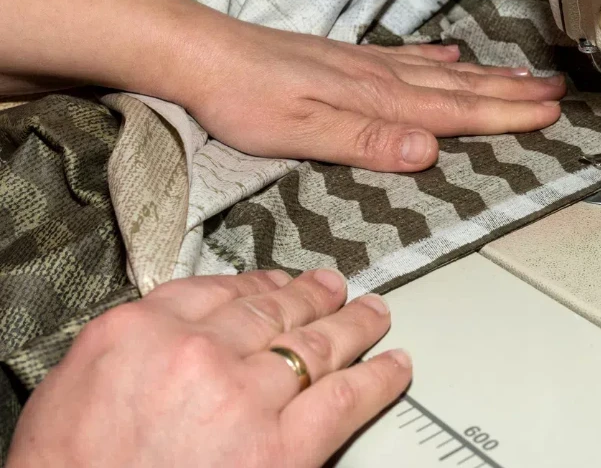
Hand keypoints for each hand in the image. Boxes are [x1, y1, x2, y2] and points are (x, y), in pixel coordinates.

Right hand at [6, 269, 408, 467]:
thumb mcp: (78, 385)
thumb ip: (138, 344)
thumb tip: (179, 331)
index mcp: (144, 331)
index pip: (218, 290)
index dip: (260, 284)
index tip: (277, 282)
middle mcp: (199, 352)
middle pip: (274, 312)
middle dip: (311, 297)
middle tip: (335, 286)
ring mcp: (245, 395)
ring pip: (316, 345)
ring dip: (353, 324)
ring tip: (373, 312)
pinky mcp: (284, 447)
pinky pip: (345, 397)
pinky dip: (377, 377)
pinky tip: (394, 365)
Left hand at [177, 22, 564, 171]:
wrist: (204, 55)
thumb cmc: (245, 99)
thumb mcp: (303, 132)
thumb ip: (367, 143)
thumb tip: (428, 150)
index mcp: (376, 101)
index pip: (454, 112)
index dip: (503, 116)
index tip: (546, 115)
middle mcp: (379, 78)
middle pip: (460, 89)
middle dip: (511, 93)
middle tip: (555, 93)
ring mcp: (366, 65)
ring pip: (442, 73)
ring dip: (487, 77)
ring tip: (523, 76)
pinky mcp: (347, 60)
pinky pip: (407, 58)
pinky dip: (438, 60)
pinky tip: (451, 58)